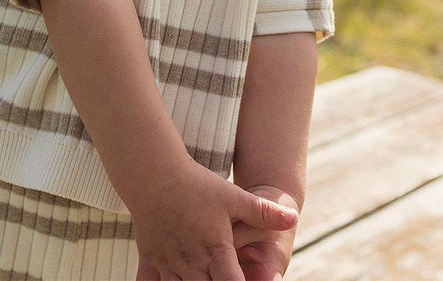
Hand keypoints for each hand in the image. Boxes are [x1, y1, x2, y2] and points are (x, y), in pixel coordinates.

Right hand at [132, 161, 297, 280]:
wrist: (155, 172)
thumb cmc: (196, 185)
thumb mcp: (233, 196)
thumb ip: (263, 211)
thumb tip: (293, 218)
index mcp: (215, 250)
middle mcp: (191, 262)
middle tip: (222, 279)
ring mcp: (168, 263)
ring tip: (200, 279)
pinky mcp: (149, 259)